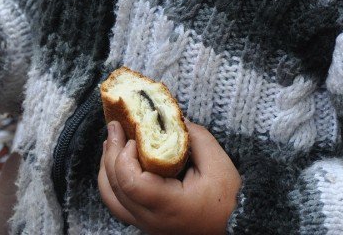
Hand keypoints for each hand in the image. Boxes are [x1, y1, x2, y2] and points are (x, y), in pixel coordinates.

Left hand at [98, 120, 240, 234]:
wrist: (235, 226)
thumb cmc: (229, 198)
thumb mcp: (218, 162)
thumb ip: (193, 137)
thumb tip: (170, 118)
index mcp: (168, 206)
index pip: (130, 183)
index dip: (125, 156)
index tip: (136, 136)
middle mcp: (152, 219)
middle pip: (115, 188)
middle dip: (111, 153)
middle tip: (115, 126)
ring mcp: (146, 224)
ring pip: (111, 198)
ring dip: (106, 168)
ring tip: (111, 142)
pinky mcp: (146, 222)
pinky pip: (119, 204)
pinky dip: (113, 181)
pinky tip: (118, 163)